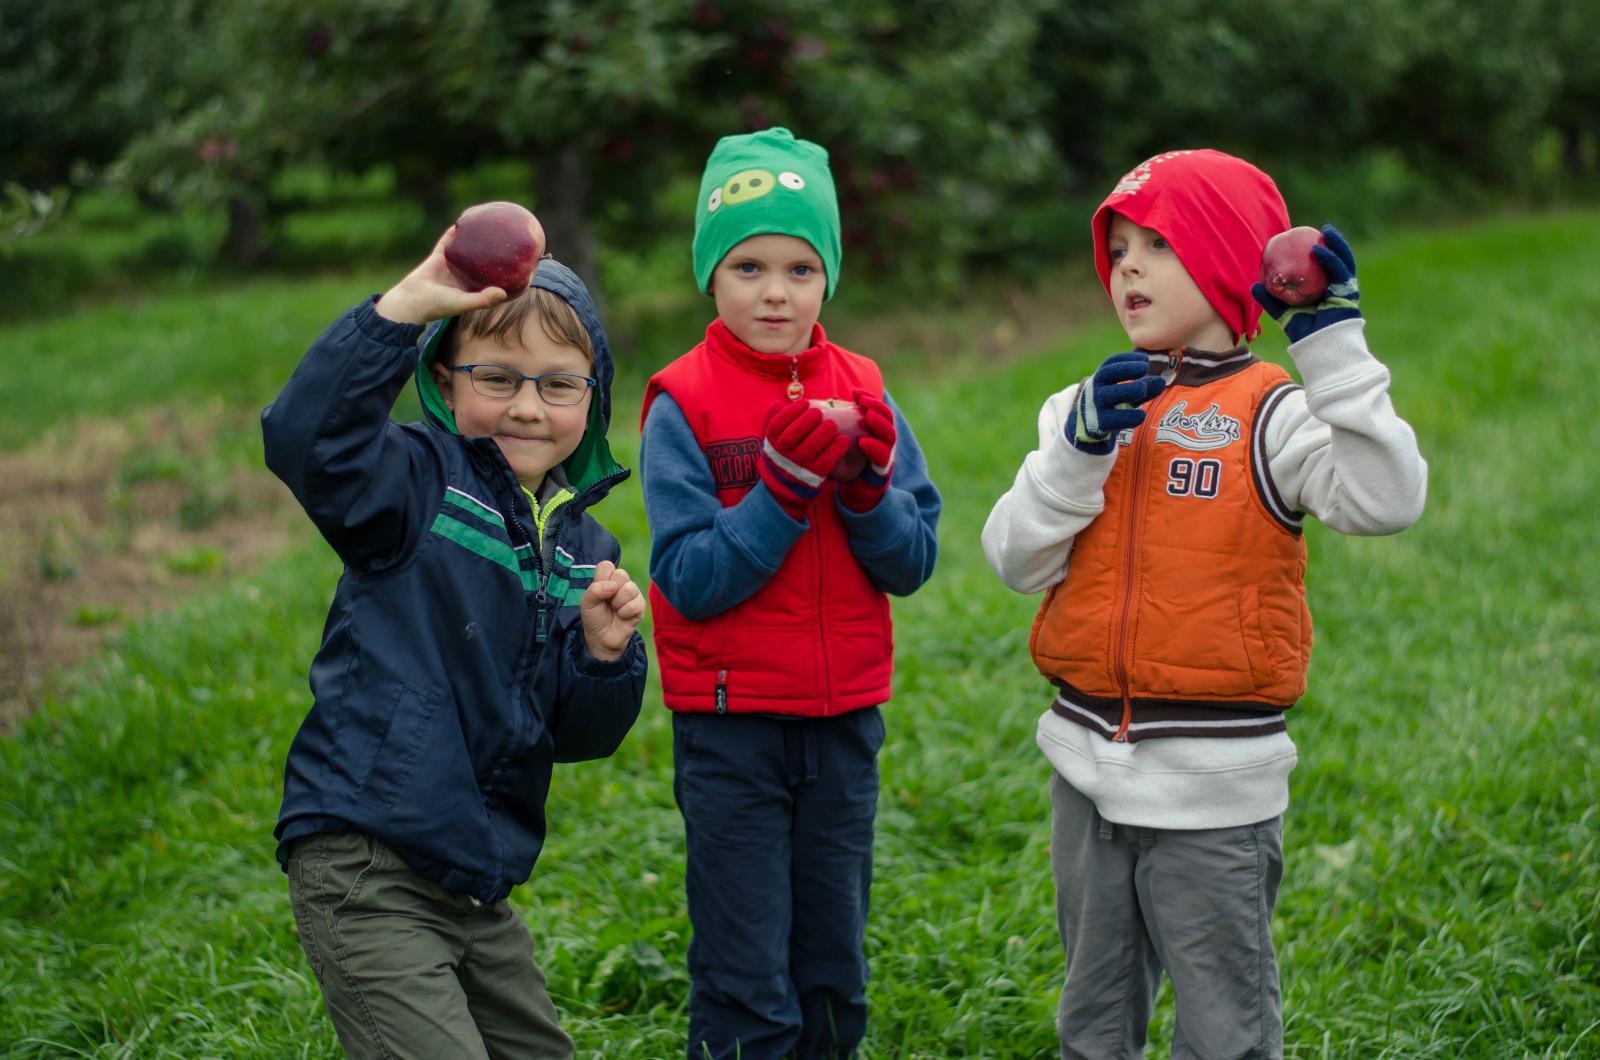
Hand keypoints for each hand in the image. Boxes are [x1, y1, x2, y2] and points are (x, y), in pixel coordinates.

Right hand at [374, 227, 512, 324]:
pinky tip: (468, 218)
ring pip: (472, 249)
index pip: (503, 281)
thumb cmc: (437, 306)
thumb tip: (503, 292)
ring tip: (496, 224)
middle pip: (491, 263)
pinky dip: (459, 230)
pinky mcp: (441, 256)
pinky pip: (451, 239)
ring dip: (483, 238)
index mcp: (477, 290)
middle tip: (521, 239)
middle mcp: (469, 277)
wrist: (410, 300)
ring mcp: (455, 265)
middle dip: (505, 253)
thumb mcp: (462, 303)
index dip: (518, 275)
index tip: (534, 265)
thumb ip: (482, 299)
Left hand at [579, 560, 643, 661]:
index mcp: (607, 578)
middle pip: (621, 574)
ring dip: (618, 603)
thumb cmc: (594, 617)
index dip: (602, 578)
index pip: (607, 565)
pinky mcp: (641, 605)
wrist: (602, 638)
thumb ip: (595, 590)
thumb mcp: (587, 603)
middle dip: (611, 591)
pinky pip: (636, 603)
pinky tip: (622, 616)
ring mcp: (633, 593)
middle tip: (607, 601)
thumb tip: (613, 586)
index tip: (599, 591)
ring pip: (630, 588)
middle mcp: (621, 583)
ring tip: (615, 610)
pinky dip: (625, 612)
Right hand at [758, 398, 849, 518]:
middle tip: (819, 412)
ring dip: (824, 431)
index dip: (793, 410)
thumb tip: (778, 403)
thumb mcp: (771, 438)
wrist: (785, 484)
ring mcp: (800, 463)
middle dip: (809, 418)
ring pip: (812, 445)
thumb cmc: (781, 453)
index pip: (780, 422)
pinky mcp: (816, 473)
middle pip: (796, 432)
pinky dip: (837, 448)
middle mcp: (784, 453)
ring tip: (832, 424)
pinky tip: (843, 440)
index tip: (805, 403)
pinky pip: (827, 459)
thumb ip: (772, 420)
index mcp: (773, 441)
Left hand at [838, 388, 896, 512]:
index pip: (877, 407)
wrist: (853, 487)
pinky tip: (862, 442)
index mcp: (875, 428)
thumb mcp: (840, 437)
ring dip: (879, 424)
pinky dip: (874, 448)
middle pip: (887, 417)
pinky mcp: (882, 468)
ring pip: (890, 434)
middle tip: (863, 402)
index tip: (854, 392)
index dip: (869, 397)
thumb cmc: (844, 459)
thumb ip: (839, 421)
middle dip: (876, 406)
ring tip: (867, 416)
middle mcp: (883, 438)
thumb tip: (829, 400)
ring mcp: (885, 452)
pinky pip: (882, 456)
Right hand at [1064, 351, 1165, 454]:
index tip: (1145, 358)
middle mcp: (1095, 388)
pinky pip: (1113, 419)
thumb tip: (1162, 381)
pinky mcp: (1099, 423)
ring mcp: (1096, 405)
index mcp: (1102, 378)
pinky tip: (1141, 415)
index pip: (1111, 362)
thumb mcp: (1126, 392)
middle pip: (1107, 374)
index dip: (1127, 358)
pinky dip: (1128, 417)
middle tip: (1145, 368)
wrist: (1089, 426)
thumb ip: (1144, 386)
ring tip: (1143, 390)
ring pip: (1109, 394)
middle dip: (1126, 369)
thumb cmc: (1112, 404)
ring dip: (1127, 390)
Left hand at [1251, 224, 1361, 343]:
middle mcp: (1337, 288)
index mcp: (1325, 290)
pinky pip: (1340, 272)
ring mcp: (1345, 290)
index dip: (1319, 252)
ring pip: (1343, 262)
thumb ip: (1271, 299)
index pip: (1324, 267)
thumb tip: (1254, 285)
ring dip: (1336, 244)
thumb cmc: (1302, 333)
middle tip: (1319, 229)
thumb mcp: (1283, 312)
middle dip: (1332, 243)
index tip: (1307, 238)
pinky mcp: (1349, 294)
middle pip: (1337, 260)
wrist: (1318, 348)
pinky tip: (1318, 249)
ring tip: (1326, 230)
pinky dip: (1330, 259)